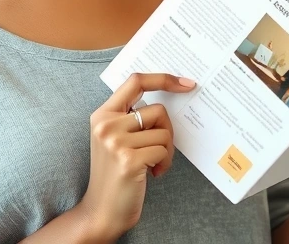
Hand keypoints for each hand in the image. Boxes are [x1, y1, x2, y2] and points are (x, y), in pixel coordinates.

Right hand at [76, 73, 194, 241]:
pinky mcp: (128, 159)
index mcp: (103, 114)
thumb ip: (132, 117)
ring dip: (166, 150)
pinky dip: (164, 163)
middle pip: (158, 109)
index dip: (164, 78)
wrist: (102, 210)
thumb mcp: (116, 138)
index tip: (187, 83)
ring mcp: (116, 142)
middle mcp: (106, 125)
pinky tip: (152, 173)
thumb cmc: (116, 173)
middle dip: (167, 130)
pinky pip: (163, 150)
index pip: (136, 81)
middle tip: (159, 149)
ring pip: (164, 132)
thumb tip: (170, 98)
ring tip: (153, 164)